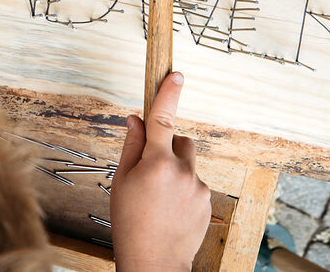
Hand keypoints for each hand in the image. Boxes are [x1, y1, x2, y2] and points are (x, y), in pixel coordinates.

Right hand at [111, 72, 209, 270]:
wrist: (154, 261)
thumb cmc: (130, 223)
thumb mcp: (121, 182)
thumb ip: (131, 148)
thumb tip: (136, 121)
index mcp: (156, 163)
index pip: (162, 119)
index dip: (168, 94)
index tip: (176, 75)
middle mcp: (182, 171)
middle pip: (179, 141)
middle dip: (167, 147)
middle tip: (149, 171)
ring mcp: (199, 187)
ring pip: (189, 164)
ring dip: (176, 170)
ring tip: (159, 198)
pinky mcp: (208, 201)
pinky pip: (196, 183)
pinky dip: (184, 190)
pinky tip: (170, 210)